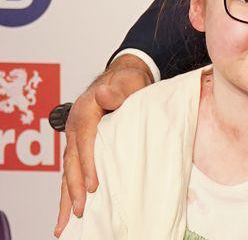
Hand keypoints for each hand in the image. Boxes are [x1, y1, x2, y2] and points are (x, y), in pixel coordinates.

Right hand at [54, 54, 152, 236]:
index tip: (94, 187)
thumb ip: (117, 90)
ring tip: (65, 223)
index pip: (86, 143)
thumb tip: (103, 94)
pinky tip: (70, 209)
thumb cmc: (127, 82)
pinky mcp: (81, 148)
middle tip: (78, 212)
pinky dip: (70, 191)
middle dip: (74, 189)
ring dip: (67, 197)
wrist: (123, 79)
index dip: (89, 165)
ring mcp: (76, 140)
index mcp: (85, 114)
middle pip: (72, 163)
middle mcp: (76, 129)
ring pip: (69, 172)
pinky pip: (73, 172)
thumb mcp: (127, 82)